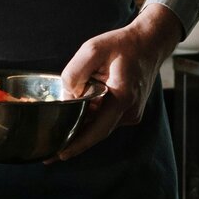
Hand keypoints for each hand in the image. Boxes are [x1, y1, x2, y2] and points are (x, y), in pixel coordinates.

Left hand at [51, 4, 183, 162]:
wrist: (149, 43)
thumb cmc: (122, 45)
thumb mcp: (93, 49)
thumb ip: (75, 72)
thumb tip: (66, 96)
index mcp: (123, 97)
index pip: (98, 129)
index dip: (78, 144)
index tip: (60, 154)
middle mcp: (130, 111)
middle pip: (96, 132)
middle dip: (73, 140)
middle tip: (48, 154)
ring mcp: (131, 114)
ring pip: (100, 126)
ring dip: (82, 126)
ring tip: (58, 130)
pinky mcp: (129, 112)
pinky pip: (105, 119)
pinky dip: (91, 118)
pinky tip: (78, 112)